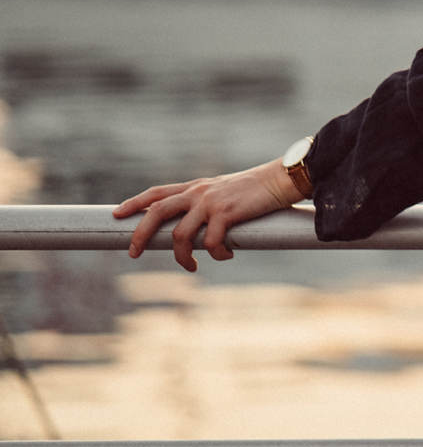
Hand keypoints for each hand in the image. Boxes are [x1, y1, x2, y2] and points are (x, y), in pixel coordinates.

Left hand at [113, 161, 300, 271]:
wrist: (281, 179)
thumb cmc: (258, 188)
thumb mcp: (226, 191)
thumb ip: (209, 203)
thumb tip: (200, 226)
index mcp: (196, 187)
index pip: (157, 193)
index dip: (134, 203)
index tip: (117, 214)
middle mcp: (198, 192)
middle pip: (156, 212)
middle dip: (140, 234)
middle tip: (134, 253)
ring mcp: (210, 203)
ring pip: (180, 235)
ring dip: (182, 257)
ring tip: (191, 267)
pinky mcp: (226, 214)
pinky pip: (211, 242)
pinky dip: (216, 255)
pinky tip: (227, 256)